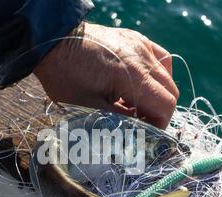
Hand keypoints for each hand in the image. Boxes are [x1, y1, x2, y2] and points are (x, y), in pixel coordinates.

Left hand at [34, 22, 178, 128]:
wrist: (51, 43)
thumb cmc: (65, 76)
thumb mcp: (90, 107)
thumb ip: (120, 120)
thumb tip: (138, 130)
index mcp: (133, 76)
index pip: (166, 104)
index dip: (160, 124)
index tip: (145, 133)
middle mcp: (142, 57)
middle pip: (170, 91)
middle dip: (158, 111)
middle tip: (139, 122)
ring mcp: (140, 44)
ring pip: (166, 74)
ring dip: (156, 93)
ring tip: (135, 103)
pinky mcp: (134, 38)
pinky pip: (158, 57)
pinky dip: (154, 74)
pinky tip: (139, 83)